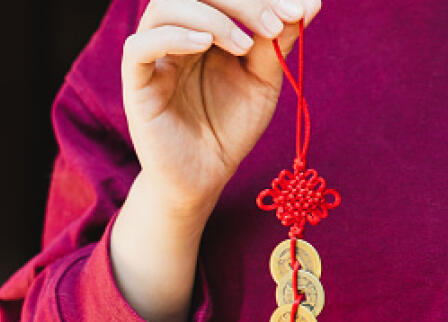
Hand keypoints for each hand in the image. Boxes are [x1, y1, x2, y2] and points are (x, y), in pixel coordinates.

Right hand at [122, 0, 321, 214]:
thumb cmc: (230, 128)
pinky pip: (138, 48)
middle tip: (274, 25)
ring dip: (211, 16)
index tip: (297, 10)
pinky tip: (204, 46)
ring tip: (244, 44)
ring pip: (164, 6)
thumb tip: (310, 3)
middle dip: (242, 0)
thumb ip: (278, 42)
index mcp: (203, 29)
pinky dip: (171, 36)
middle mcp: (176, 36)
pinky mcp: (137, 86)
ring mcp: (154, 59)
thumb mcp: (263, 81)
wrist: (205, 177)